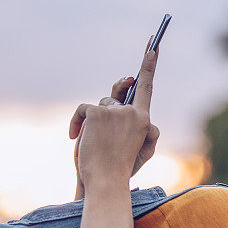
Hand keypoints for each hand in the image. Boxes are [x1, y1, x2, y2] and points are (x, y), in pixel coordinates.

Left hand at [68, 49, 158, 188]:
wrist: (106, 182)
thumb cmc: (118, 168)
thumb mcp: (132, 144)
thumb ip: (130, 120)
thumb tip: (127, 95)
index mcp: (145, 121)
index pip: (147, 87)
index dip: (149, 64)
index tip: (153, 44)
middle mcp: (134, 113)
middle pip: (117, 96)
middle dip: (111, 101)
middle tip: (113, 81)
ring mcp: (117, 111)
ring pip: (101, 104)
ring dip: (91, 121)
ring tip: (91, 143)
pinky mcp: (99, 113)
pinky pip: (84, 110)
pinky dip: (76, 122)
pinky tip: (74, 136)